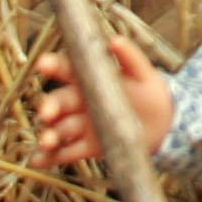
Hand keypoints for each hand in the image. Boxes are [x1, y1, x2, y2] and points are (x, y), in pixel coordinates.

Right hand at [34, 37, 174, 167]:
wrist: (164, 121)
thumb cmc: (149, 90)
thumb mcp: (143, 72)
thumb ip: (130, 57)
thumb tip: (115, 41)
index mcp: (89, 79)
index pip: (67, 70)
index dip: (54, 66)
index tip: (43, 64)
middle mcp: (80, 101)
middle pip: (59, 102)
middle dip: (50, 106)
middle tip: (47, 112)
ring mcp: (83, 125)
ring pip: (60, 128)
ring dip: (50, 134)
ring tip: (47, 141)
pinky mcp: (89, 147)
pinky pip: (66, 152)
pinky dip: (50, 157)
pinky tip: (37, 161)